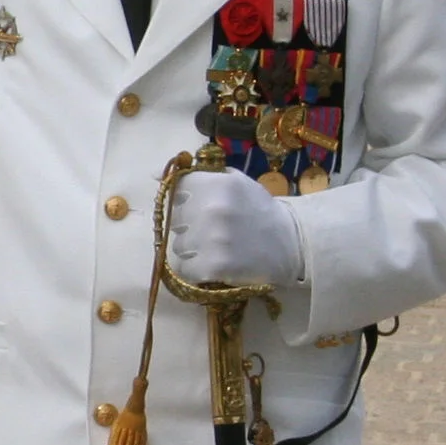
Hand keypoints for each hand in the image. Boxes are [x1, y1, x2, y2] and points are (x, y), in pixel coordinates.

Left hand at [167, 170, 302, 292]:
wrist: (290, 243)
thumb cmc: (258, 211)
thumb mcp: (234, 181)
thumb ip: (200, 175)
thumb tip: (156, 174)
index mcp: (216, 183)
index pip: (175, 192)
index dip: (185, 203)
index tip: (198, 210)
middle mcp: (212, 208)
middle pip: (175, 221)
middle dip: (189, 227)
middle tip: (211, 232)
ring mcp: (213, 238)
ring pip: (178, 246)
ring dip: (192, 250)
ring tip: (214, 249)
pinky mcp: (215, 266)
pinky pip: (186, 269)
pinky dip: (196, 270)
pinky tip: (214, 264)